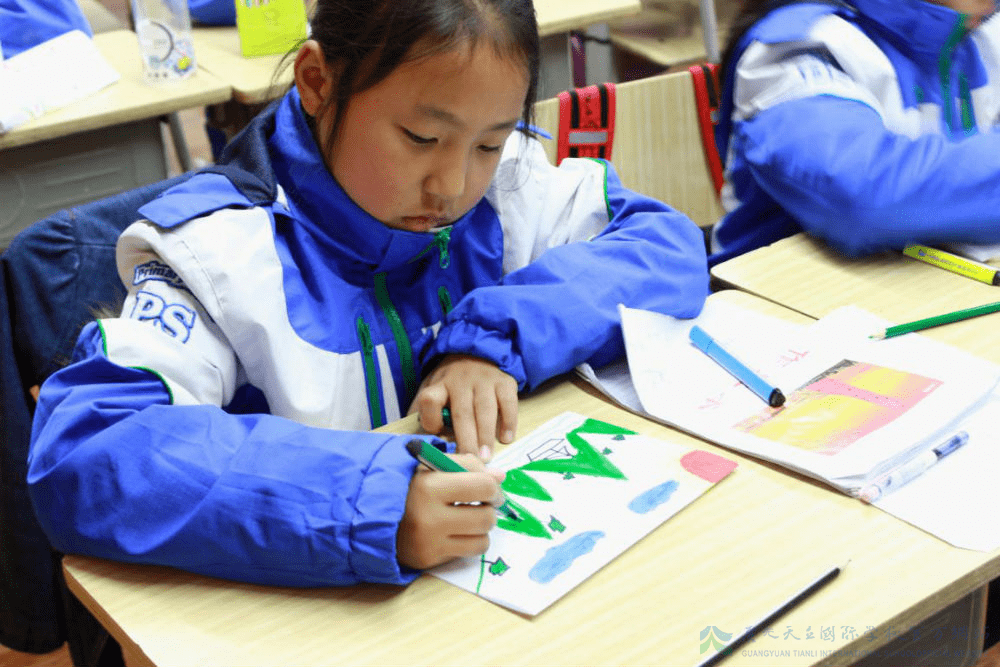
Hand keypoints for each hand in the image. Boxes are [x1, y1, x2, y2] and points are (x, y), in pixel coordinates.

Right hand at [397, 453, 505, 569]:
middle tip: (483, 504)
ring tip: (471, 518)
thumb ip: (466, 465)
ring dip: (482, 527)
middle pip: (486, 517)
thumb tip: (501, 477)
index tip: (491, 489)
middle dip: (490, 509)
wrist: (372, 513)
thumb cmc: (408, 485)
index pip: (483, 486)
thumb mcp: (431, 466)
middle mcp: (429, 517)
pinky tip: (462, 532)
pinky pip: (469, 553)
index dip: (493, 487)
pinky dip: (472, 542)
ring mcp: (429, 541)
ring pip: (482, 539)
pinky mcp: (429, 559)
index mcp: (429, 486)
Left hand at [410, 354, 517, 459]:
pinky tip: (506, 438)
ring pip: (485, 409)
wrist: (476, 352)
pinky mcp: (504, 381)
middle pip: (462, 412)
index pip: (429, 400)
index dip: (432, 419)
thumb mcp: (431, 387)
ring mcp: (484, 380)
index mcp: (439, 385)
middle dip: (466, 439)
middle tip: (469, 461)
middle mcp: (461, 381)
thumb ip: (422, 410)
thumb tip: (413, 438)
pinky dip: (509, 421)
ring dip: (486, 435)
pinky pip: (508, 402)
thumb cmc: (451, 381)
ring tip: (486, 456)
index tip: (437, 433)